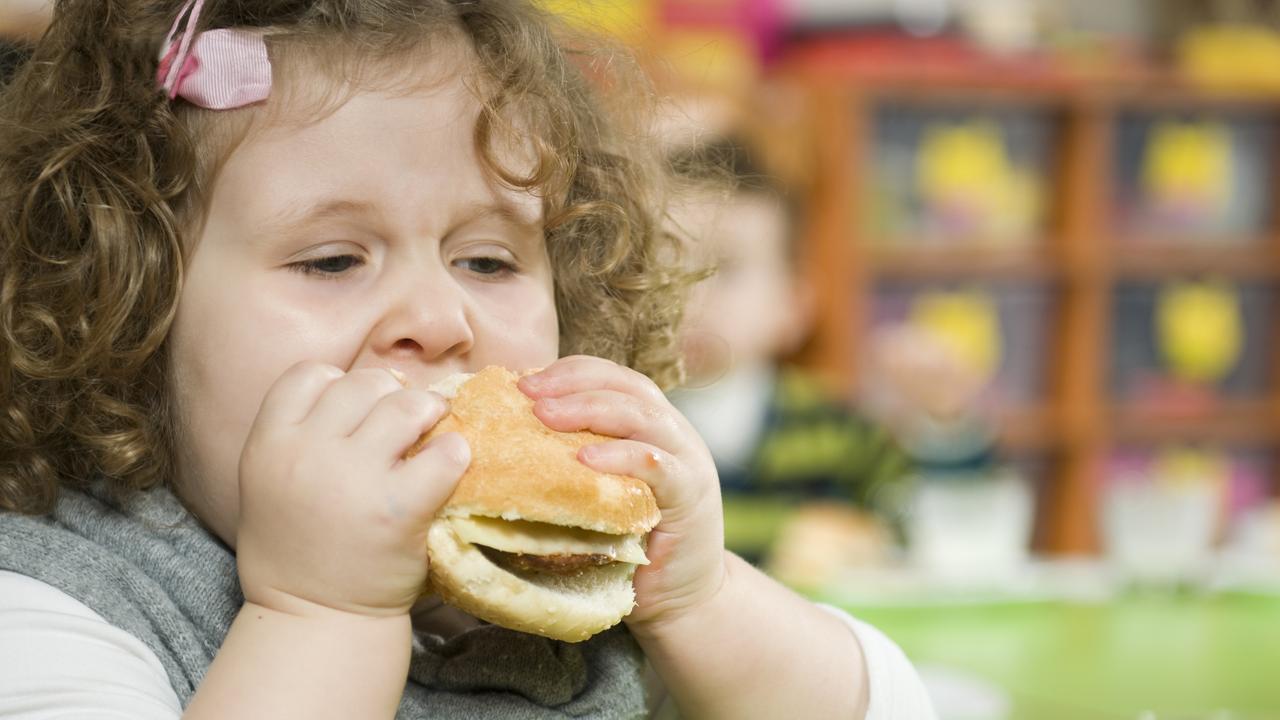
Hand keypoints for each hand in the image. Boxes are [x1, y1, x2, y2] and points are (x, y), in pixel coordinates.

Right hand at [235, 362, 469, 618]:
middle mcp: (307, 453)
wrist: (315, 620)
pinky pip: (444, 454)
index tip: (357, 409)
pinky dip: (455, 453)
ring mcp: (354, 479)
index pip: (310, 374)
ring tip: (433, 429)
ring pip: (405, 406)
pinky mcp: (400, 508)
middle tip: (406, 420)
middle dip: (390, 395)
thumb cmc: (298, 551)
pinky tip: (451, 463)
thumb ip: (299, 435)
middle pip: (363, 384)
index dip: (339, 384)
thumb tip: (367, 392)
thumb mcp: (269, 483)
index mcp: (268, 444)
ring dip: (427, 411)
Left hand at [518, 356, 726, 628]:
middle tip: (527, 394)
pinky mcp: (692, 496)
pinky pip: (658, 465)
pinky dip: (621, 456)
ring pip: (642, 416)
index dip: (569, 372)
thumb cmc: (627, 547)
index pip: (612, 378)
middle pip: (626, 387)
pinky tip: (586, 459)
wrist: (681, 601)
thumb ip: (571, 464)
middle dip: (573, 384)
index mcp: (650, 425)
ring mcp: (688, 462)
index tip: (521, 381)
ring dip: (590, 410)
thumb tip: (504, 443)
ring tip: (546, 416)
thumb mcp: (598, 494)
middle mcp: (673, 433)